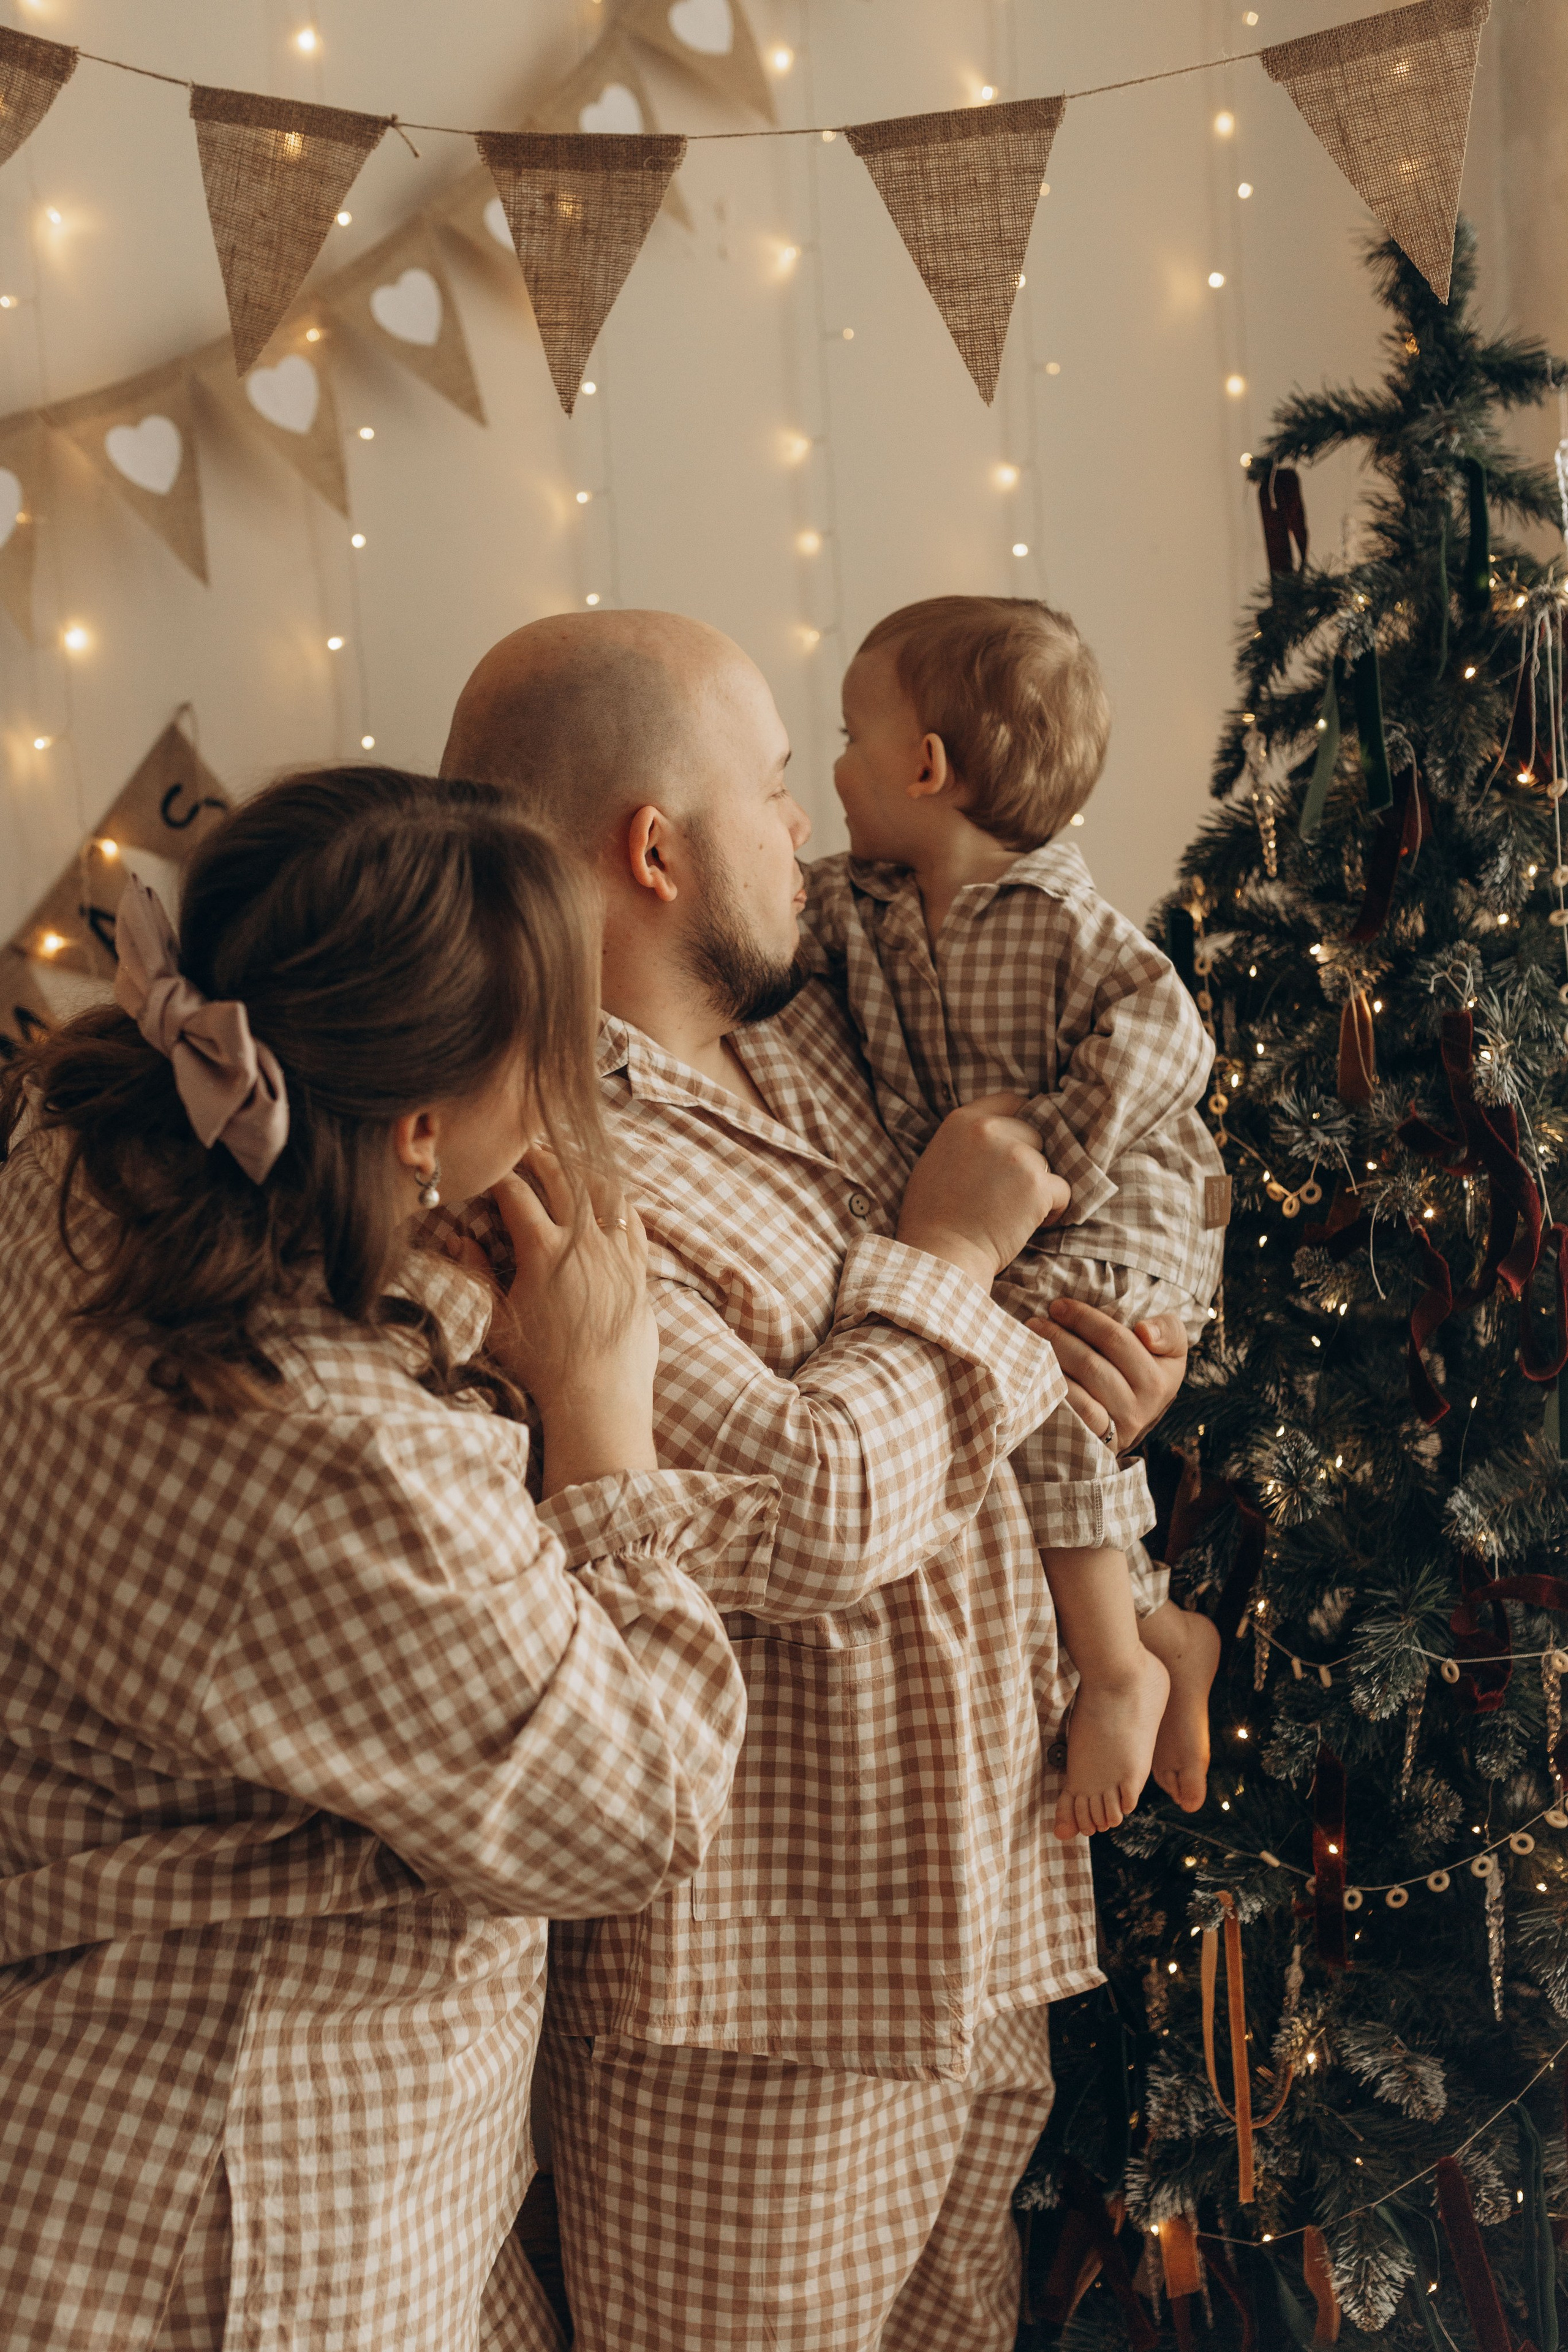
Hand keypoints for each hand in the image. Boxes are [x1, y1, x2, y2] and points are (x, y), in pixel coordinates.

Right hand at [487, 1150, 659, 1491]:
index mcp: (542, 1248)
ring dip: (586, 1172)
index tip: (489, 1165)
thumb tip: (460, 1240)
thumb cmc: (541, 1366)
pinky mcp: (639, 1272)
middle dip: (542, 1156)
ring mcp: (617, 1253)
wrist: (597, 1398)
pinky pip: (635, 1224)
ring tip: (573, 1163)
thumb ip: (477, 1275)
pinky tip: (614, 1203)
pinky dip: (621, 1205)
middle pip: (562, 1179)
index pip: (515, 1194)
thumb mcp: (497, 1321)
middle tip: (529, 1145)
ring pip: (605, 1193)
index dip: (498, 1174)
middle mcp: (583, 1240)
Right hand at [897, 1094, 1069, 1286]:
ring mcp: (1017, 1155)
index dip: (1022, 1121)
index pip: (1011, 1101)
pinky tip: (1032, 1224)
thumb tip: (996, 1134)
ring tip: (1015, 1212)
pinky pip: (1063, 1190)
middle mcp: (990, 1129)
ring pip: (1047, 1163)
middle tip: (1011, 1191)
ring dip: (1039, 1186)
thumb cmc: (931, 1218)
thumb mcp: (937, 1160)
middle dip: (1029, 1159)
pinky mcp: (1038, 1185)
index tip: (1022, 1142)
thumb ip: (967, 1140)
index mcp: (963, 1120)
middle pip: (1034, 1133)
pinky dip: (1054, 1209)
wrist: (941, 1254)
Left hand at [1029, 1300, 1186, 1451]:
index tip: (1058, 1306)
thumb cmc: (1144, 1370)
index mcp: (1164, 1374)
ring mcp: (1124, 1425)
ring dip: (1051, 1362)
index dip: (1085, 1319)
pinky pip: (1076, 1412)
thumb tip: (1144, 1331)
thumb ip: (1168, 1331)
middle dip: (1058, 1337)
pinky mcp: (1103, 1441)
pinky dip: (1055, 1391)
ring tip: (1030, 1343)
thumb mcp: (1169, 1349)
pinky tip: (1037, 1377)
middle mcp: (1148, 1402)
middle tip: (1034, 1323)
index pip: (1118, 1340)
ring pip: (1079, 1388)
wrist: (1133, 1420)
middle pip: (1091, 1363)